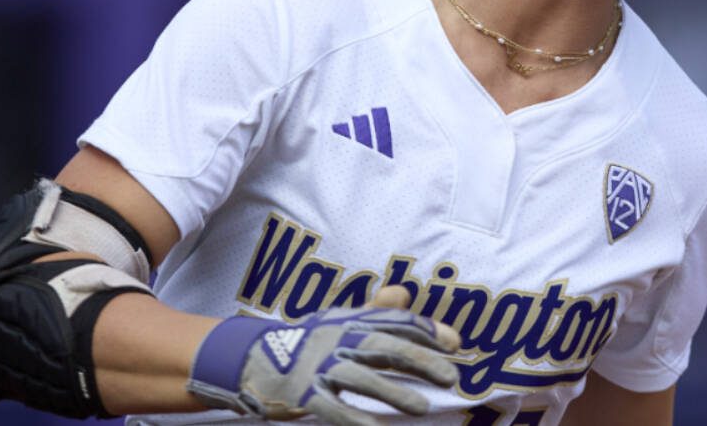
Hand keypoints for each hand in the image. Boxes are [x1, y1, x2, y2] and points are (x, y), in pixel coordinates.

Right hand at [187, 286, 458, 423]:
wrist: (251, 358)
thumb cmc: (308, 340)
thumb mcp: (340, 320)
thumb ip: (376, 311)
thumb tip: (407, 294)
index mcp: (350, 320)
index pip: (394, 322)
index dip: (426, 331)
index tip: (455, 344)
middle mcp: (338, 339)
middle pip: (385, 347)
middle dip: (420, 360)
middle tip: (451, 377)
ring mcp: (320, 367)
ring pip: (363, 378)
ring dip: (394, 392)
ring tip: (423, 407)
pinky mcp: (304, 395)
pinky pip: (334, 409)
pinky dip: (356, 420)